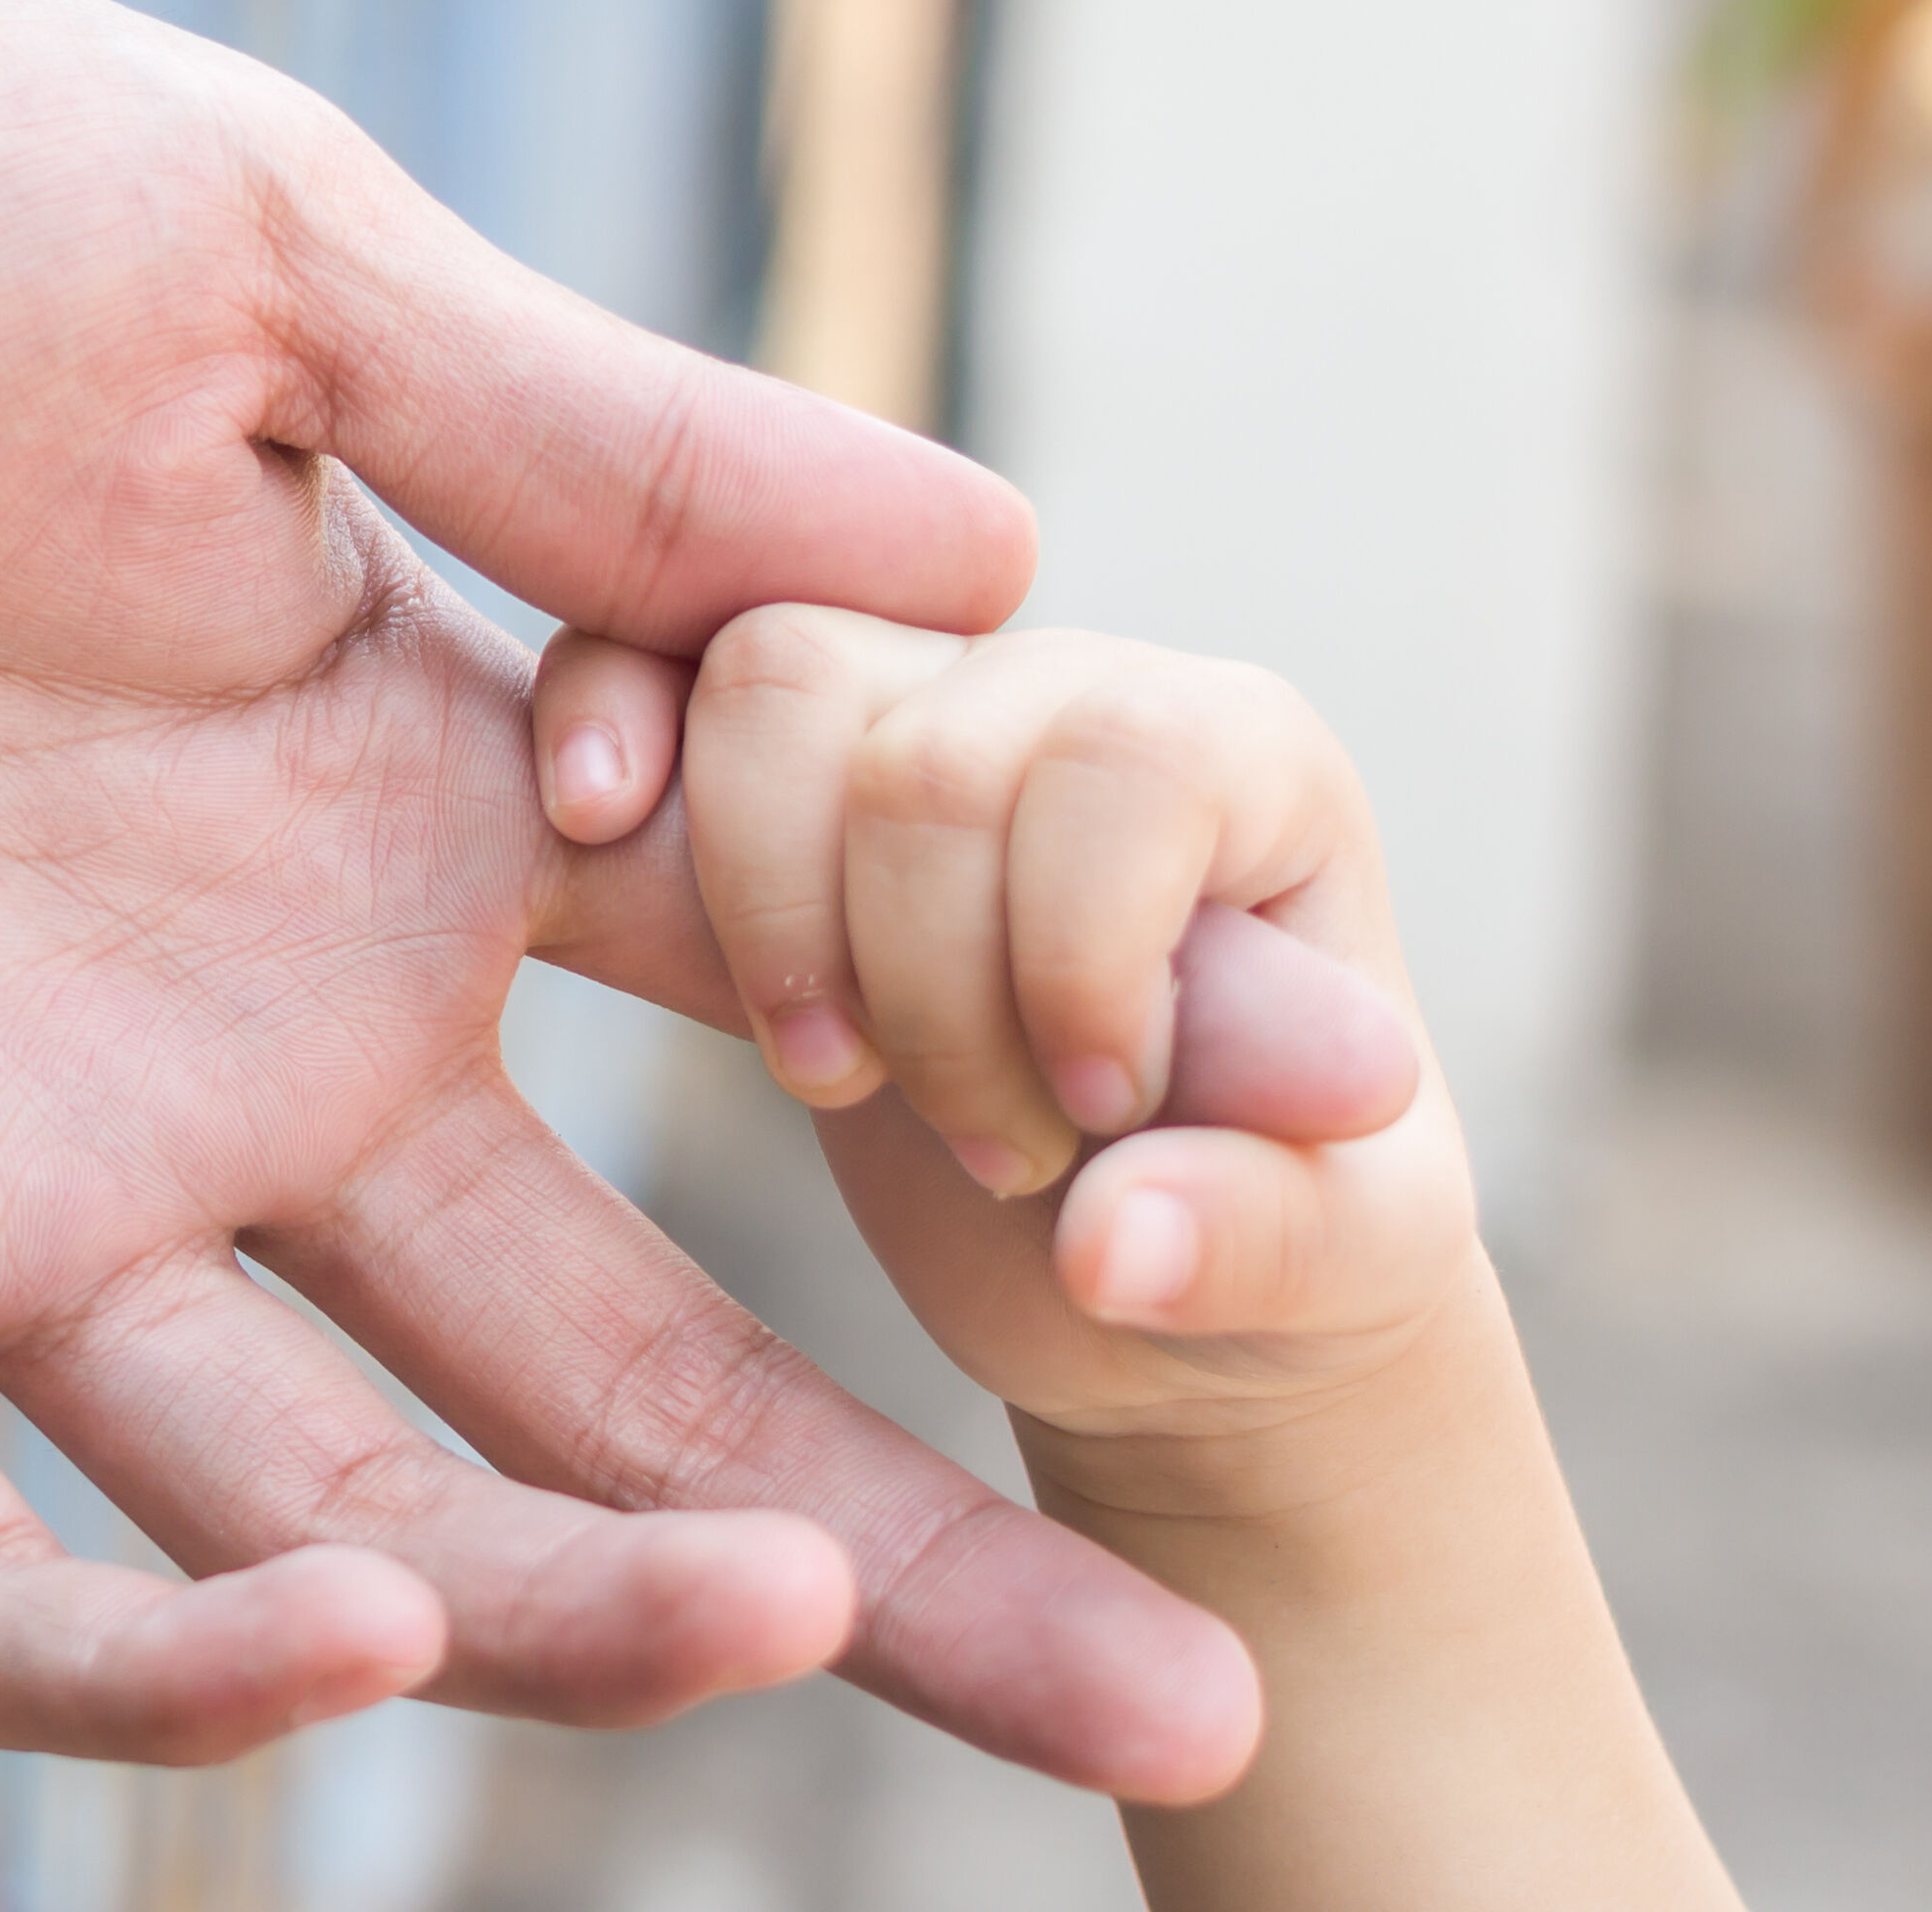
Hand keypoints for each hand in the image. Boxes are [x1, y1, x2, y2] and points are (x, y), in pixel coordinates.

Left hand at [0, 0, 1261, 1787]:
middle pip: (610, 1374)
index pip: (777, 1051)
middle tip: (1183, 1714)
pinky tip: (347, 1620)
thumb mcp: (246, 244)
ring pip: (336, 1508)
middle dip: (896, 1547)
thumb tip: (1026, 552)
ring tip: (802, 1612)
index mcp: (378, 800)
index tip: (1293, 1208)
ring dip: (572, 1608)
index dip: (1027, 1160)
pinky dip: (153, 1646)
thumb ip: (599, 444)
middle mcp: (220, 1037)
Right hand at [531, 610, 1478, 1455]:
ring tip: (843, 1083)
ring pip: (769, 685)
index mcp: (1242, 761)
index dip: (1078, 951)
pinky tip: (597, 832)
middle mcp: (1066, 694)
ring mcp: (899, 713)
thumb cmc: (1272, 1228)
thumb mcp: (1334, 1268)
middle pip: (925, 753)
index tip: (1104, 1113)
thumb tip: (1118, 1250)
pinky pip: (635, 663)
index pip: (1123, 760)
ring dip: (773, 921)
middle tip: (1005, 1154)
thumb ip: (1255, 1238)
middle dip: (928, 994)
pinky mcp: (754, 778)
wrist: (1137, 1245)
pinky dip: (601, 723)